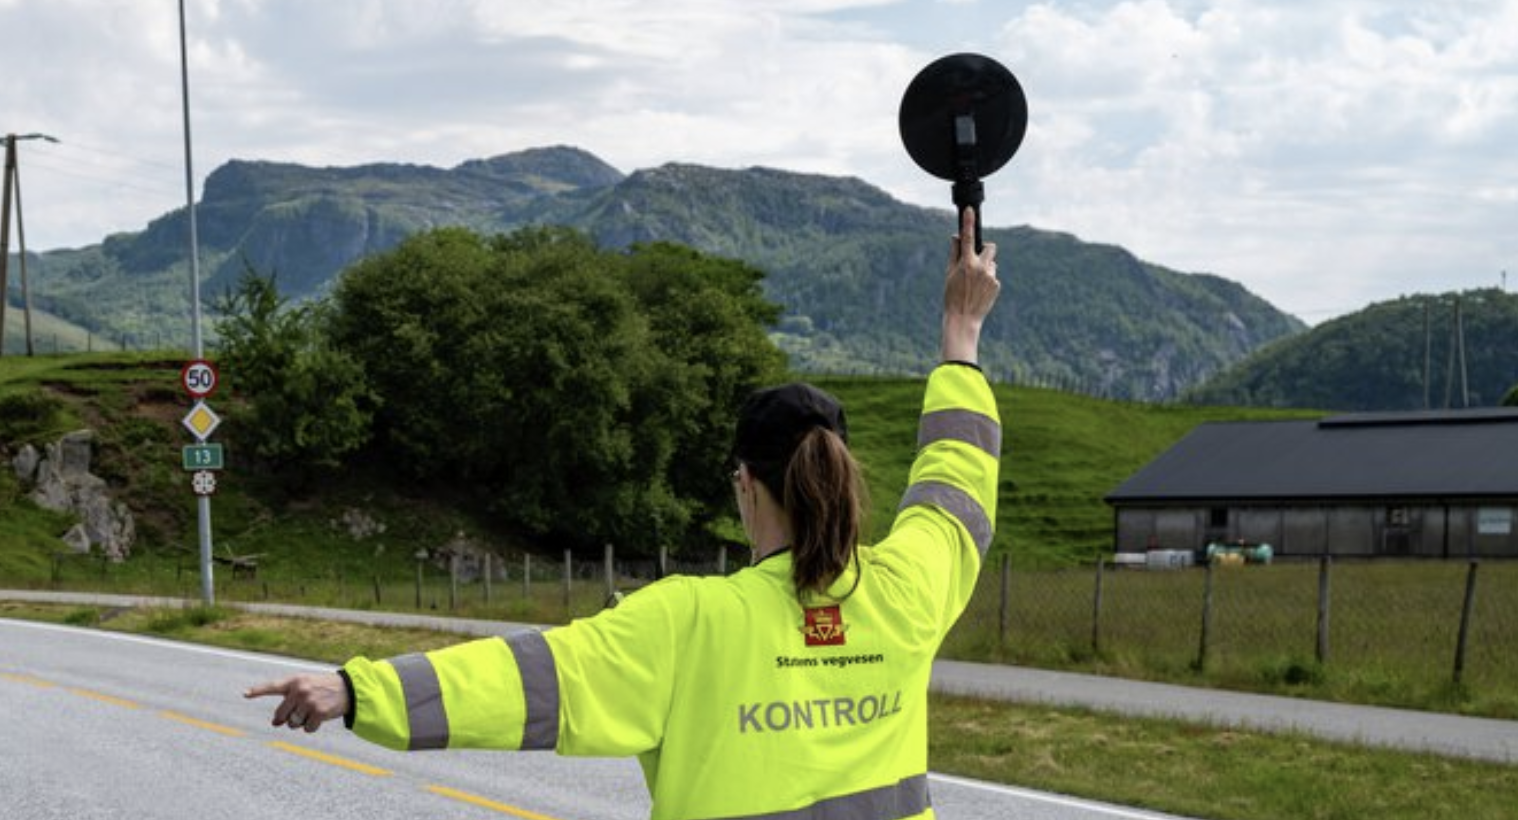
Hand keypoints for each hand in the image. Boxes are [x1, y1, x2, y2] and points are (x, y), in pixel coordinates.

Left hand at [244, 672, 348, 733]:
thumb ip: (289, 699)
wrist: (348, 689)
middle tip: (298, 712)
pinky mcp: (318, 713)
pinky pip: (307, 728)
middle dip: (286, 718)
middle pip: (281, 714)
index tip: (245, 693)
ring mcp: (309, 702)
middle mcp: (300, 690)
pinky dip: (312, 727)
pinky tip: (320, 717)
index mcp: (295, 681)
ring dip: (301, 722)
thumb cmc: (323, 687)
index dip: (258, 690)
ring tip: (313, 711)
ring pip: (293, 723)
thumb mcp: (306, 684)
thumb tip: (276, 723)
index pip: (273, 686)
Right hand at [942, 207, 1000, 362]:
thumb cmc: (952, 296)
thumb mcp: (949, 273)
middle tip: (977, 258)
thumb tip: (956, 237)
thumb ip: (954, 253)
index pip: (967, 238)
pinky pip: (993, 276)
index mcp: (966, 263)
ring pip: (992, 263)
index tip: (970, 209)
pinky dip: (988, 280)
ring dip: (985, 268)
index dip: (968, 222)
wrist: (963, 318)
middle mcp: (980, 268)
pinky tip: (979, 291)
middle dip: (986, 249)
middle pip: (991, 247)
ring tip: (974, 284)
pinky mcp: (996, 285)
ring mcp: (990, 277)